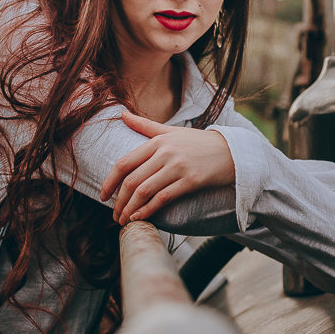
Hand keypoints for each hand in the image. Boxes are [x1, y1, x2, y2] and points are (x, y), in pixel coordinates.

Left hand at [100, 109, 235, 224]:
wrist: (231, 150)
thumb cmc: (198, 142)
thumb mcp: (171, 130)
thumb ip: (144, 125)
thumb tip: (121, 113)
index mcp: (157, 141)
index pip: (125, 162)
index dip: (110, 181)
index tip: (103, 195)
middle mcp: (165, 152)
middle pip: (132, 180)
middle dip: (119, 201)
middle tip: (113, 214)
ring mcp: (178, 167)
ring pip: (145, 191)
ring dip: (130, 209)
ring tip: (123, 220)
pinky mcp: (191, 181)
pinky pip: (163, 198)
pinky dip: (148, 210)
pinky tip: (140, 218)